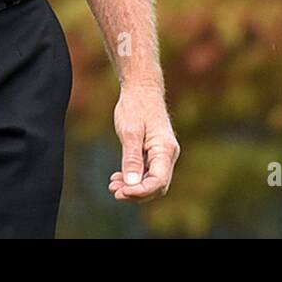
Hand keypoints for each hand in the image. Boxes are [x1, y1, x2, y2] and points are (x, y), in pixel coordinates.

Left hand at [109, 82, 179, 201]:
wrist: (141, 88)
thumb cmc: (136, 106)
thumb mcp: (130, 131)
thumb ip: (132, 158)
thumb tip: (132, 184)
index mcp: (165, 149)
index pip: (158, 181)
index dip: (140, 192)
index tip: (121, 193)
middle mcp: (168, 154)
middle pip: (157, 185)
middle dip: (136, 192)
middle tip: (114, 191)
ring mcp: (162, 154)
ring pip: (151, 181)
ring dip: (133, 186)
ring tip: (113, 185)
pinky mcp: (154, 152)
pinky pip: (147, 172)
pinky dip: (134, 178)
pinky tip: (118, 178)